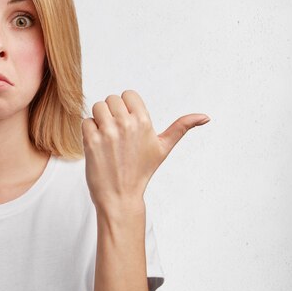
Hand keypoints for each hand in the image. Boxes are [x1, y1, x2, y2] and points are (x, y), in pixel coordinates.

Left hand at [82, 90, 209, 213]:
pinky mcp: (91, 141)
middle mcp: (125, 123)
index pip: (128, 94)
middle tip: (117, 134)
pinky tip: (98, 146)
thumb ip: (182, 127)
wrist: (120, 196)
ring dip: (99, 120)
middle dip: (112, 113)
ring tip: (107, 138)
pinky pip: (86, 122)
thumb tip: (205, 117)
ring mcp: (107, 132)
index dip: (126, 107)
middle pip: (111, 99)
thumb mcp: (164, 148)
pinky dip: (89, 132)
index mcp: (143, 121)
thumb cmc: (141, 171)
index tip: (129, 124)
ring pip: (97, 107)